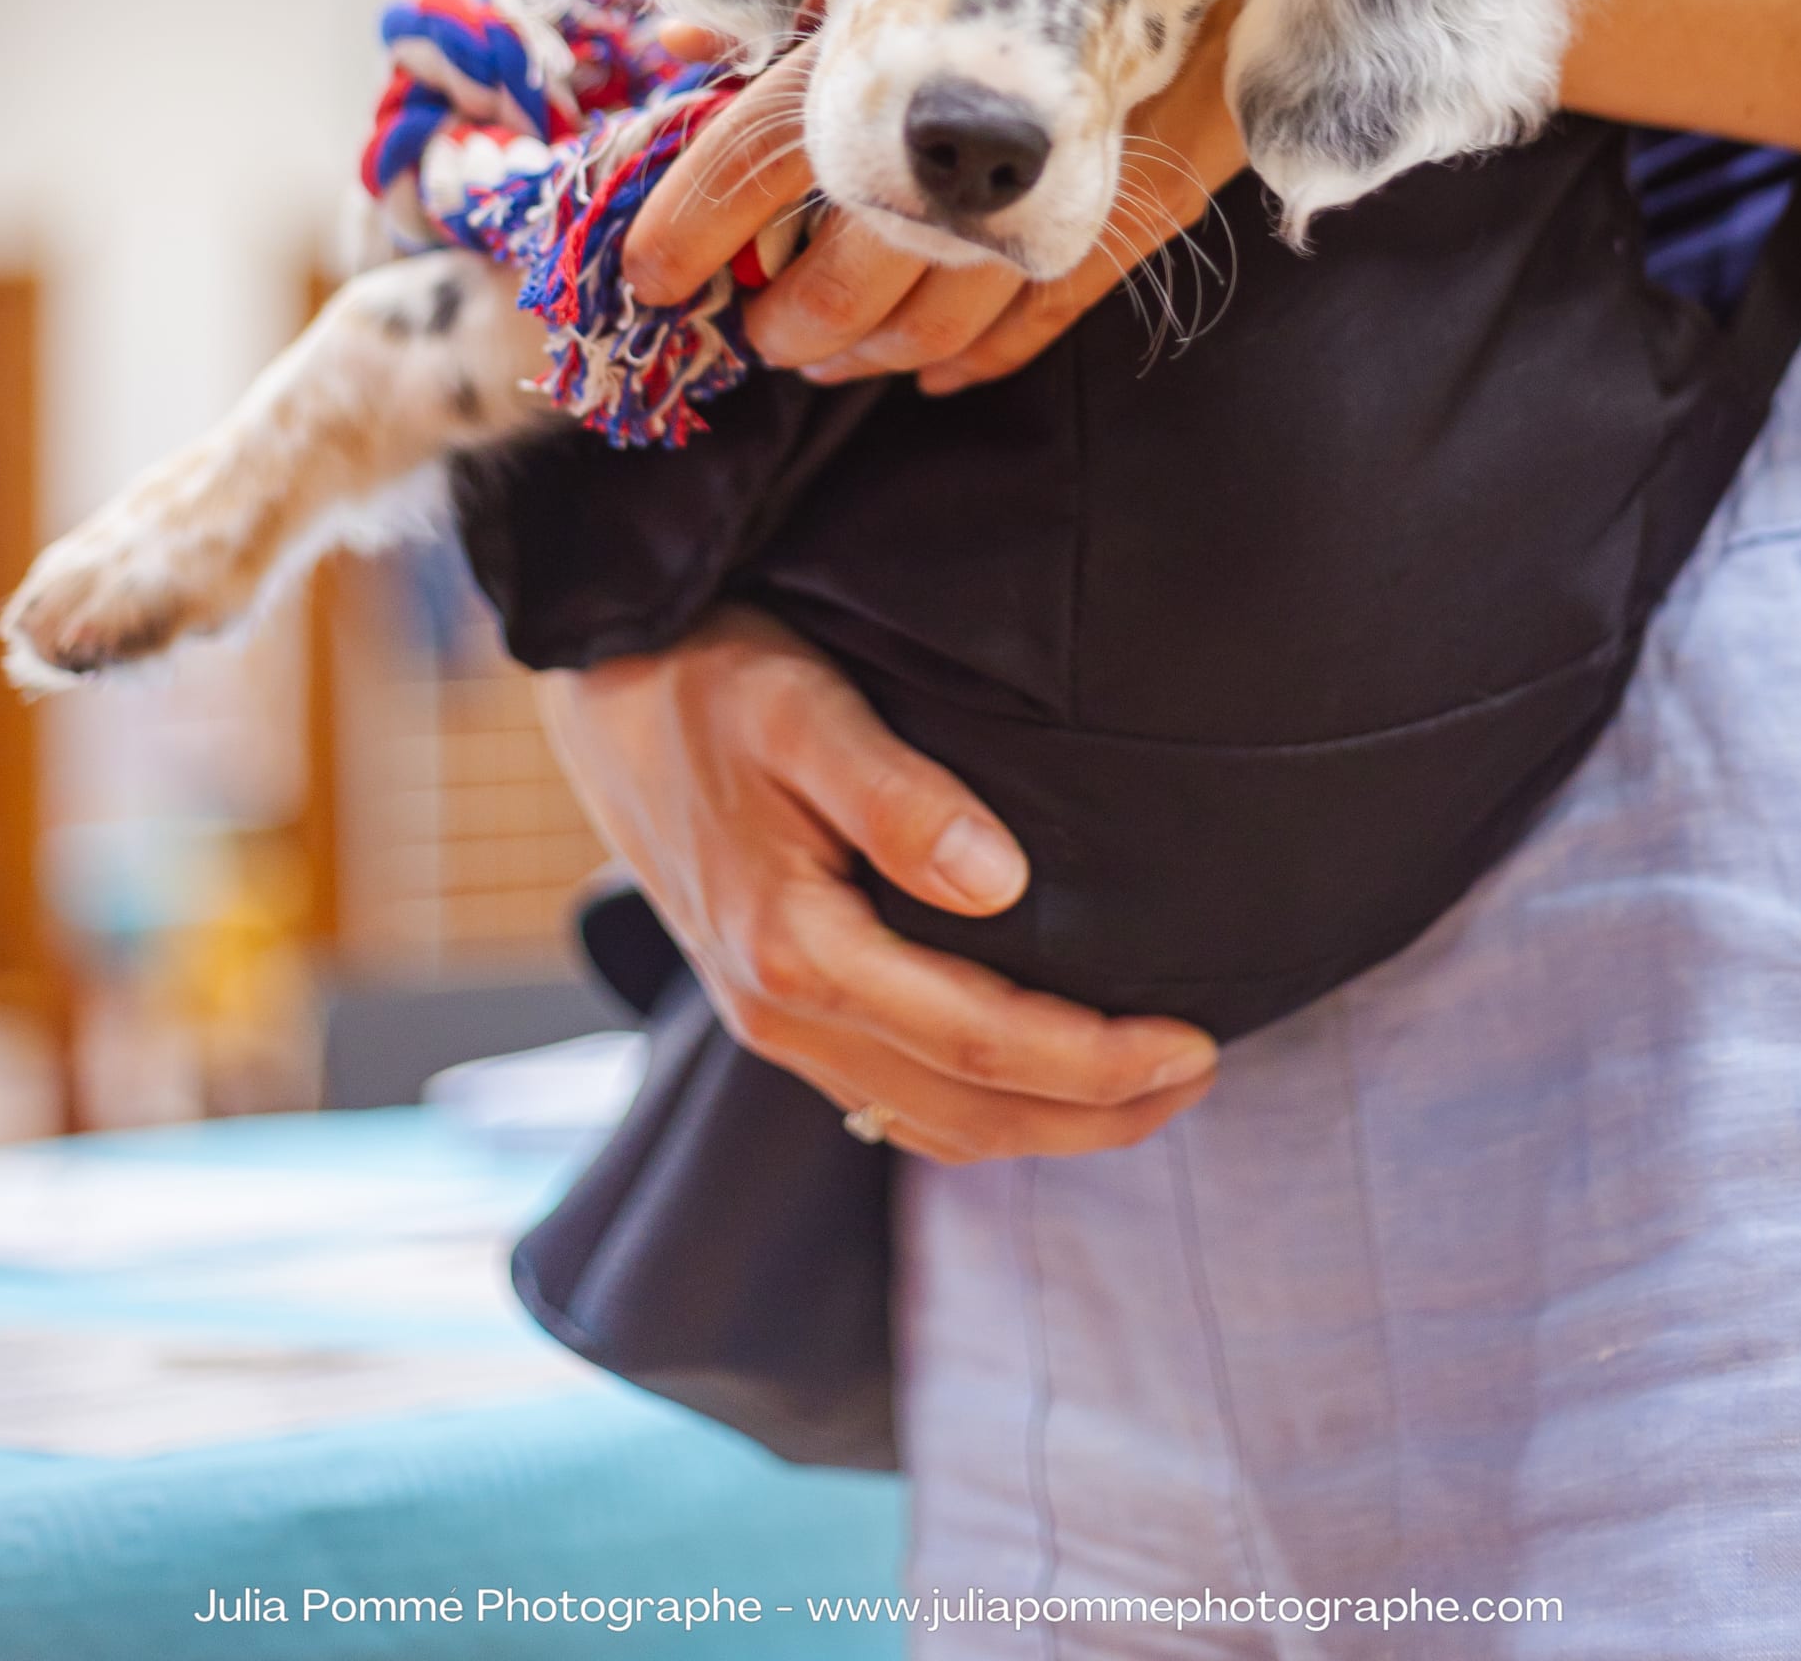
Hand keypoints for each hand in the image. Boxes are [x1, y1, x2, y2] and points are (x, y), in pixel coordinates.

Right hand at [539, 606, 1218, 1161]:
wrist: (598, 692)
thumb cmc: (706, 678)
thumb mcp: (803, 709)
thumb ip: (899, 797)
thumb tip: (1006, 882)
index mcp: (796, 951)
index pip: (983, 1042)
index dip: (1100, 1061)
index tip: (1198, 1043)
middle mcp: (779, 1015)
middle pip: (969, 1112)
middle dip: (1097, 1113)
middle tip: (1202, 1072)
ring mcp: (769, 1025)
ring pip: (931, 1122)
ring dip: (1046, 1122)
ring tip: (1145, 1084)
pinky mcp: (770, 1009)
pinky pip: (890, 1097)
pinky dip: (978, 1105)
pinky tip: (1033, 1072)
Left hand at [628, 0, 1247, 392]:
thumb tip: (674, 47)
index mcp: (913, 11)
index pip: (771, 136)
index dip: (696, 215)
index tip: (647, 276)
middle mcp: (991, 95)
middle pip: (861, 247)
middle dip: (794, 311)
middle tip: (754, 334)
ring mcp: (1081, 151)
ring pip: (954, 298)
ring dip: (876, 346)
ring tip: (824, 359)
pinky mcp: (1160, 183)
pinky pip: (1056, 303)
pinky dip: (988, 349)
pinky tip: (940, 373)